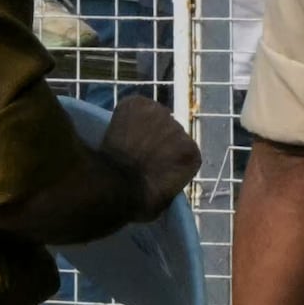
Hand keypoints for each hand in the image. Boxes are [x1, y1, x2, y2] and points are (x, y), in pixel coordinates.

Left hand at [93, 94, 203, 217]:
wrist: (111, 186)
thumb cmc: (137, 200)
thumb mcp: (165, 199)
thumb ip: (170, 180)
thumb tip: (162, 177)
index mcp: (192, 154)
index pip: (181, 149)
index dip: (166, 156)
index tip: (152, 165)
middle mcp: (181, 128)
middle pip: (167, 131)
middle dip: (154, 140)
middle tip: (136, 155)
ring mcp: (159, 113)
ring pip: (151, 118)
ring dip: (141, 127)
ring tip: (124, 143)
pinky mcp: (138, 104)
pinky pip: (132, 107)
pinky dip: (124, 117)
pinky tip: (116, 130)